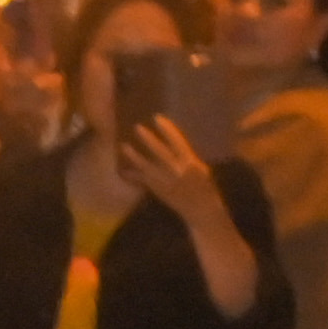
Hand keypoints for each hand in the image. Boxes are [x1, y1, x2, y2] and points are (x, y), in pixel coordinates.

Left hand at [123, 109, 228, 223]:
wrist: (201, 210)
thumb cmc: (204, 188)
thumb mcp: (200, 169)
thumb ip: (187, 157)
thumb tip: (174, 144)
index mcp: (190, 163)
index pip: (177, 142)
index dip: (167, 130)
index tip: (157, 118)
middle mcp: (177, 171)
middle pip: (160, 152)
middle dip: (148, 140)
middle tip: (137, 127)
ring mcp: (165, 181)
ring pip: (147, 167)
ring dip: (134, 156)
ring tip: (123, 146)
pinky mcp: (158, 191)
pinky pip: (143, 181)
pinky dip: (132, 176)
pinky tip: (123, 170)